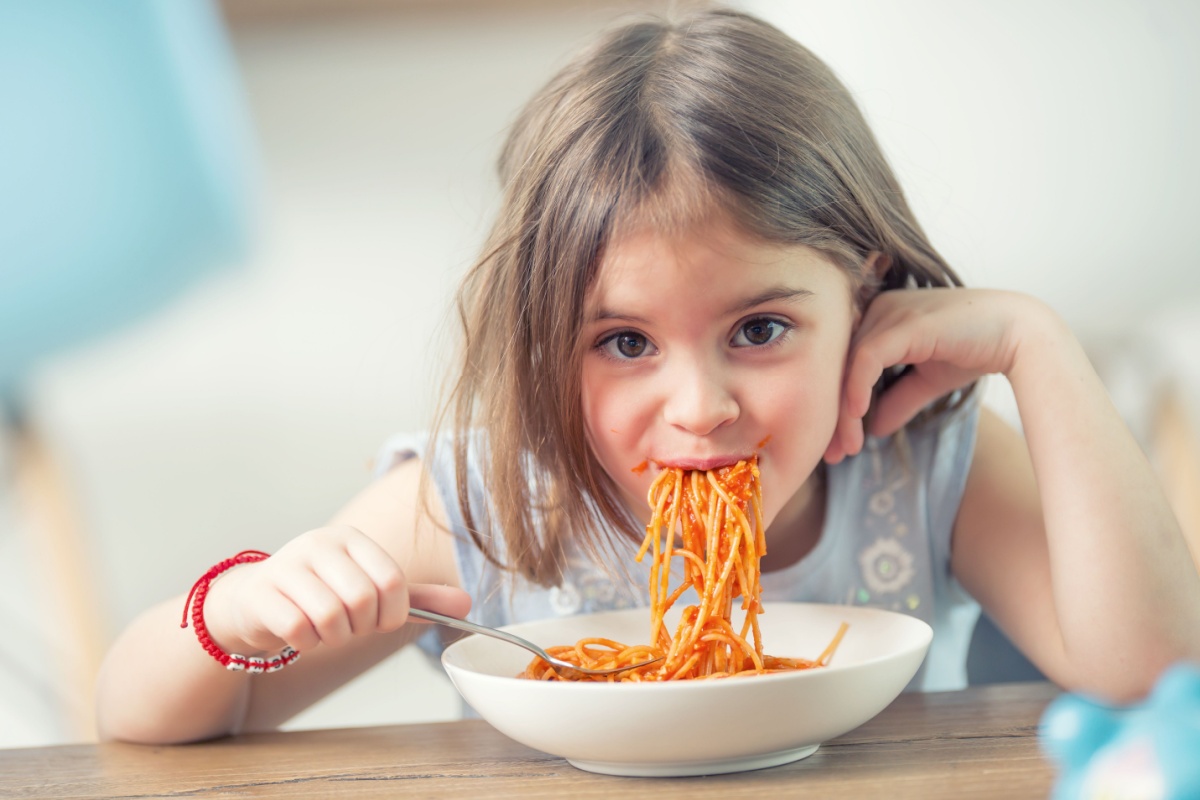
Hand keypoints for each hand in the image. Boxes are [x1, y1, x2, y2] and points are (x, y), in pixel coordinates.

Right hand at [202, 526, 469, 654]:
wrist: (257, 600)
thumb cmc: (323, 594)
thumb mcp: (371, 591)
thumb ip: (417, 597)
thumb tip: (467, 604)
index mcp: (353, 539)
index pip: (392, 581)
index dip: (393, 614)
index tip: (379, 621)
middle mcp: (320, 543)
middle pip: (363, 599)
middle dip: (362, 627)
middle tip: (349, 627)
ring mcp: (288, 564)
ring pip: (331, 615)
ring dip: (334, 638)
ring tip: (326, 630)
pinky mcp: (262, 592)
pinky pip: (298, 629)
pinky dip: (307, 643)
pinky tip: (302, 635)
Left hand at [824, 288, 1042, 462]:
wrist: (1020, 335)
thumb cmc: (975, 350)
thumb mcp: (927, 381)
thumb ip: (898, 400)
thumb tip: (874, 429)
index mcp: (879, 319)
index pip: (845, 366)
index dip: (837, 407)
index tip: (837, 446)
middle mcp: (878, 310)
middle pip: (839, 367)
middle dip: (834, 415)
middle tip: (832, 455)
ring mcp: (889, 312)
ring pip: (848, 366)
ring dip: (844, 412)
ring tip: (846, 448)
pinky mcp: (903, 322)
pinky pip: (866, 357)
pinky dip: (857, 388)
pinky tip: (857, 416)